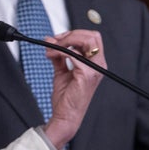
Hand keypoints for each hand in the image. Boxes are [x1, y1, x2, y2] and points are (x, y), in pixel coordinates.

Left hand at [42, 29, 104, 149]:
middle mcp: (98, 65)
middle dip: (70, 34)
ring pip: (85, 41)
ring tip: (50, 50)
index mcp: (95, 63)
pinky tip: (51, 56)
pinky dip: (60, 52)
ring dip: (63, 41)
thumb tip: (50, 41)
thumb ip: (58, 55)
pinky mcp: (86, 75)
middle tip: (54, 41)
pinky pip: (73, 54)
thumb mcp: (61, 71)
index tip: (58, 38)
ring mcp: (94, 70)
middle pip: (91, 36)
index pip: (92, 38)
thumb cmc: (66, 97)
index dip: (74, 34)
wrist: (65, 115)